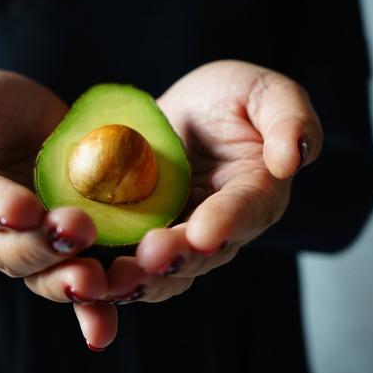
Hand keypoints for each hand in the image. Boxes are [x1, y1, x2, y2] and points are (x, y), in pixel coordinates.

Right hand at [0, 69, 116, 348]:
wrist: (26, 128)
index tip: (23, 208)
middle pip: (15, 252)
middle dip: (43, 246)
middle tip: (76, 231)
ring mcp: (36, 249)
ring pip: (47, 277)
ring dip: (70, 285)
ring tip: (96, 283)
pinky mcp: (74, 255)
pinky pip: (82, 290)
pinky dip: (94, 312)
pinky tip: (105, 329)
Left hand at [107, 60, 322, 304]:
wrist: (184, 114)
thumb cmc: (231, 98)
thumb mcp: (263, 92)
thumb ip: (289, 117)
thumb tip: (293, 158)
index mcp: (255, 195)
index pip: (246, 212)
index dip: (227, 223)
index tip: (206, 232)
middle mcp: (217, 229)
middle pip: (198, 254)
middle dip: (174, 258)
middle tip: (150, 257)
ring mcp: (175, 237)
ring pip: (159, 272)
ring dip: (136, 280)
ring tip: (111, 278)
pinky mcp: (137, 238)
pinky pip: (122, 262)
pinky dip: (103, 276)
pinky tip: (80, 277)